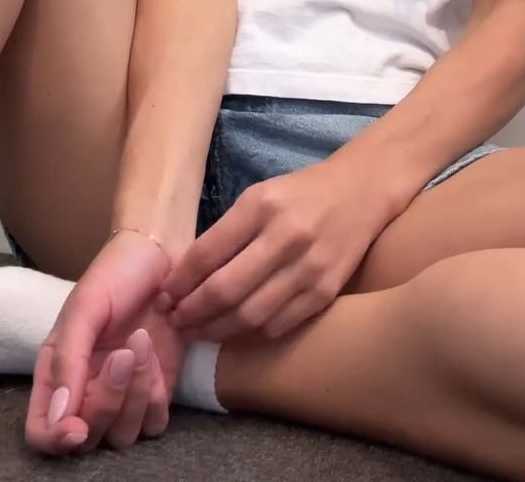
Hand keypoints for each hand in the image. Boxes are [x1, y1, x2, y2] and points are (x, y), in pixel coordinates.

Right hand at [24, 229, 189, 454]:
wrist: (163, 256)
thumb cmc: (115, 274)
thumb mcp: (84, 308)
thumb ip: (67, 360)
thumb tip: (59, 416)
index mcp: (56, 373)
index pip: (42, 431)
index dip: (55, 440)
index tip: (78, 427)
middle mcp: (86, 392)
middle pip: (89, 437)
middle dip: (108, 399)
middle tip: (122, 352)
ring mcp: (123, 397)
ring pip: (123, 435)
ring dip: (136, 394)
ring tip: (142, 344)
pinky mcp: (155, 394)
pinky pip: (154, 424)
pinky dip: (156, 398)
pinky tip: (155, 357)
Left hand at [157, 154, 393, 342]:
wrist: (360, 191)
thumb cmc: (300, 192)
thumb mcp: (259, 195)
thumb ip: (228, 231)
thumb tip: (189, 274)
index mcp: (260, 206)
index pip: (207, 252)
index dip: (180, 281)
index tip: (164, 296)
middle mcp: (284, 237)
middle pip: (226, 289)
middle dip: (193, 312)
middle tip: (175, 323)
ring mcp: (308, 267)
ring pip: (252, 315)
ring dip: (218, 330)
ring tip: (198, 333)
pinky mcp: (327, 290)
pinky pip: (280, 324)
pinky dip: (252, 334)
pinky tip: (235, 333)